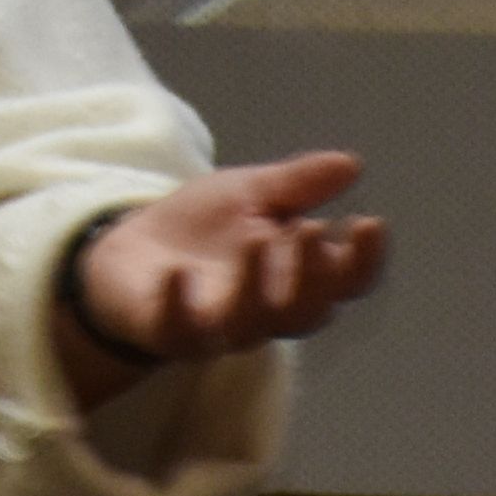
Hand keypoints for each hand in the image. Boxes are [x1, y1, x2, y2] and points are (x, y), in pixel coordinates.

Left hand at [72, 150, 388, 375]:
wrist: (126, 253)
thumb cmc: (200, 229)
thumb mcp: (248, 193)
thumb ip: (296, 185)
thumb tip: (351, 164)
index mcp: (294, 278)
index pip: (343, 282)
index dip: (362, 260)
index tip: (369, 222)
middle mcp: (266, 312)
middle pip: (306, 311)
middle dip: (313, 275)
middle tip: (309, 230)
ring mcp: (218, 327)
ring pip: (250, 324)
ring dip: (256, 285)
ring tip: (258, 240)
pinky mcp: (169, 332)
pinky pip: (179, 330)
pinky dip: (179, 305)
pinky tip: (178, 275)